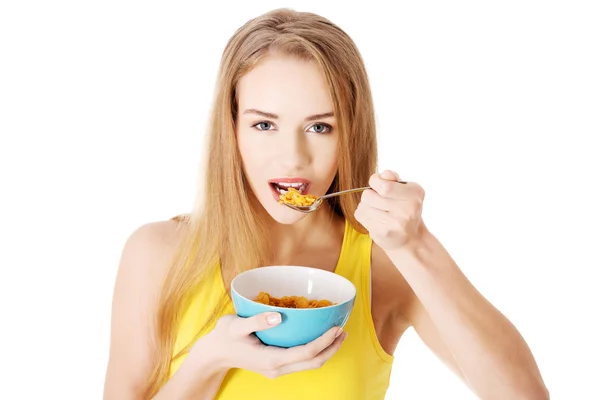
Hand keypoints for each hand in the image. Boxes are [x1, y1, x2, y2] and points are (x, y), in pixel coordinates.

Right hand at [190, 312, 347, 378]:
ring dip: (326, 350)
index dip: (324, 341)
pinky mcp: (277, 365)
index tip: (336, 327)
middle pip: (314, 362)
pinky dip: (315, 350)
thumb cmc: (224, 337)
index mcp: (271, 360)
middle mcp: (277, 368)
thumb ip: (257, 321)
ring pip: (310, 364)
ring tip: (338, 334)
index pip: (306, 353)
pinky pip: (302, 361)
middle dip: (332, 347)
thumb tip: (277, 316)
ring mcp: (277, 369)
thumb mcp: (235, 325)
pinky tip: (319, 337)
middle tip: (344, 330)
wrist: (213, 354)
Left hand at [354, 170, 424, 250]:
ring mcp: (395, 224)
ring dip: (366, 206)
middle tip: (379, 201)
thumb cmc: (405, 208)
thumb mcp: (405, 189)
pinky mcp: (383, 234)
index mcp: (414, 194)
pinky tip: (375, 219)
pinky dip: (364, 215)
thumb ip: (393, 179)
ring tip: (378, 210)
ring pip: (363, 206)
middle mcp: (407, 210)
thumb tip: (383, 175)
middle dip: (370, 195)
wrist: (411, 238)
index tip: (378, 185)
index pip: (383, 185)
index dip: (375, 182)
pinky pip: (360, 216)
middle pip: (368, 195)